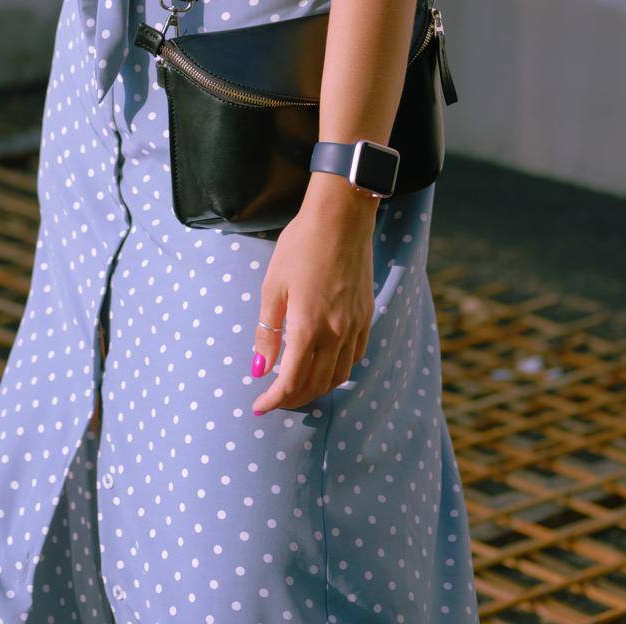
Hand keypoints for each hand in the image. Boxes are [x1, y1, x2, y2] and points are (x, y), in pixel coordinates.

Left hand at [250, 176, 377, 413]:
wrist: (341, 218)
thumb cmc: (300, 245)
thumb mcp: (273, 285)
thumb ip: (267, 330)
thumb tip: (260, 367)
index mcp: (308, 327)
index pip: (291, 381)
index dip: (274, 399)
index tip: (259, 406)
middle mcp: (335, 333)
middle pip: (316, 385)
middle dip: (292, 399)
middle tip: (274, 399)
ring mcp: (355, 325)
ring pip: (338, 376)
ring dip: (317, 389)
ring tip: (297, 387)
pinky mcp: (366, 315)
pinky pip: (355, 357)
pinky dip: (338, 370)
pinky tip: (325, 365)